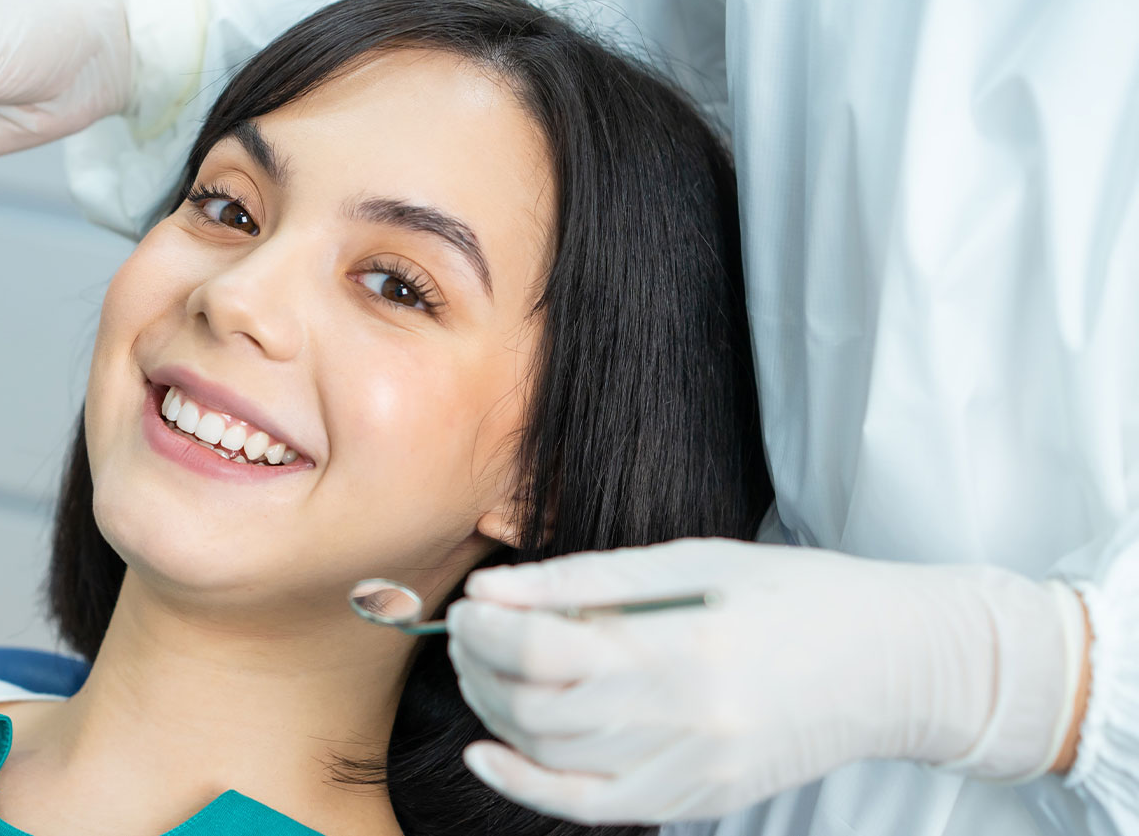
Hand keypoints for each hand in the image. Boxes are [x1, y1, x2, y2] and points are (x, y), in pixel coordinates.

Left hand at [445, 537, 1084, 822]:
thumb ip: (587, 580)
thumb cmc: (800, 595)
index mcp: (688, 649)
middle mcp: (689, 724)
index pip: (544, 652)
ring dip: (498, 714)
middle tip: (468, 631)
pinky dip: (528, 786)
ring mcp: (695, 774)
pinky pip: (592, 809)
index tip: (469, 602)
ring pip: (555, 760)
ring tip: (485, 670)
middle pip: (538, 709)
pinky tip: (490, 753)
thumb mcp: (697, 561)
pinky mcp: (700, 803)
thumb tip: (492, 589)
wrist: (902, 666)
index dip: (485, 629)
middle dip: (480, 668)